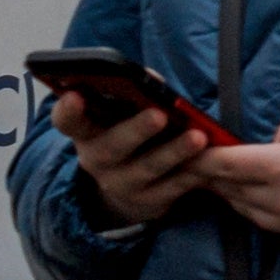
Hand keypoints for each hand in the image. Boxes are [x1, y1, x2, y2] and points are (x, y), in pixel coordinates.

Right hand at [63, 101, 206, 229]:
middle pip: (111, 147)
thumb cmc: (129, 134)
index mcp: (86, 132)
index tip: (75, 95)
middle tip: (159, 115)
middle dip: (135, 130)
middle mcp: (97, 160)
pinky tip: (212, 158)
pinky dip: (195, 171)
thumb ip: (133, 96)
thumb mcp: (122, 116)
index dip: (68, 110)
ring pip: (148, 168)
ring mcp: (122, 184)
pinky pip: (175, 186)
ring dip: (174, 152)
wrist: (131, 189)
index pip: (68, 121)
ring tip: (198, 136)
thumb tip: (151, 78)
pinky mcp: (151, 201)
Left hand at [204, 110, 279, 252]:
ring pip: (243, 209)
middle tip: (195, 163)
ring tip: (223, 180)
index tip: (186, 148)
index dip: (199, 156)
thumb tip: (269, 143)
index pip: (224, 163)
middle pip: (228, 188)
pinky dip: (255, 209)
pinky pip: (266, 223)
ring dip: (230, 193)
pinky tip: (257, 197)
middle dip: (209, 175)